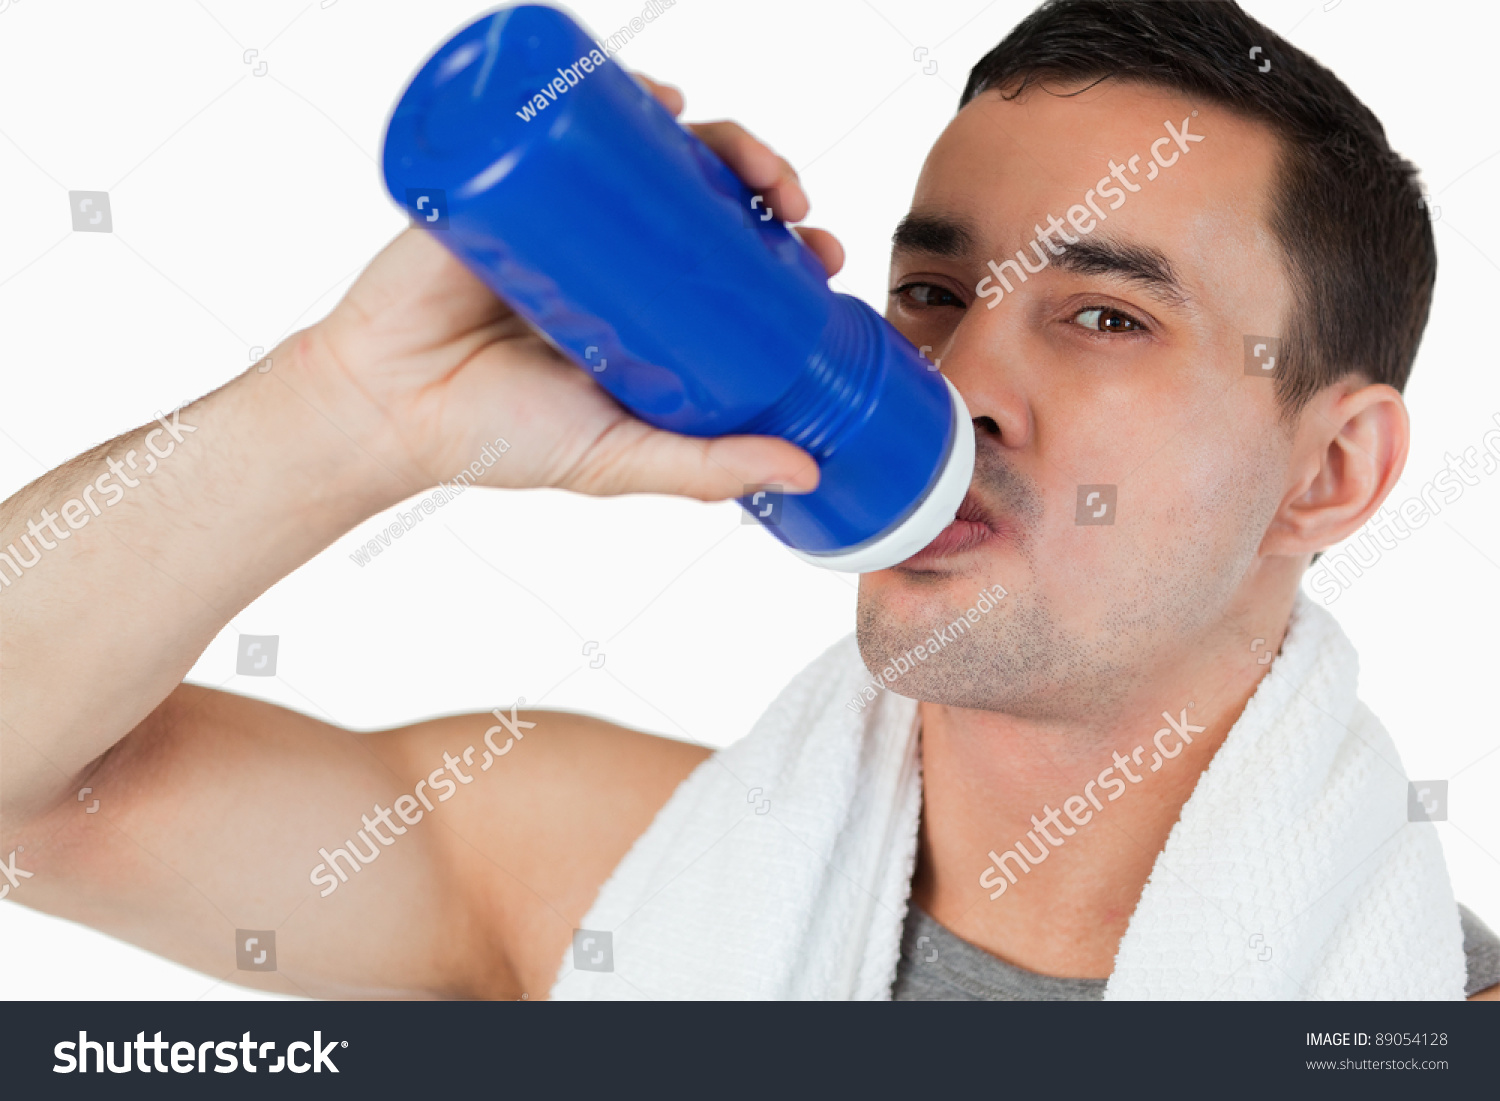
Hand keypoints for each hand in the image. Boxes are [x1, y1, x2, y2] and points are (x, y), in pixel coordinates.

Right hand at [306, 74, 842, 502]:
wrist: (384, 410)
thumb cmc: (496, 439)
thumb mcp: (620, 459)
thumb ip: (707, 469)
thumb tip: (806, 472)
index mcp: (643, 310)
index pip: (732, 260)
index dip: (787, 248)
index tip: (824, 255)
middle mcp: (610, 253)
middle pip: (702, 192)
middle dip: (762, 181)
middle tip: (793, 202)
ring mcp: (559, 212)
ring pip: (650, 151)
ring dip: (716, 138)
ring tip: (747, 160)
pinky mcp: (504, 180)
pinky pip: (561, 121)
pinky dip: (616, 96)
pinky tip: (664, 100)